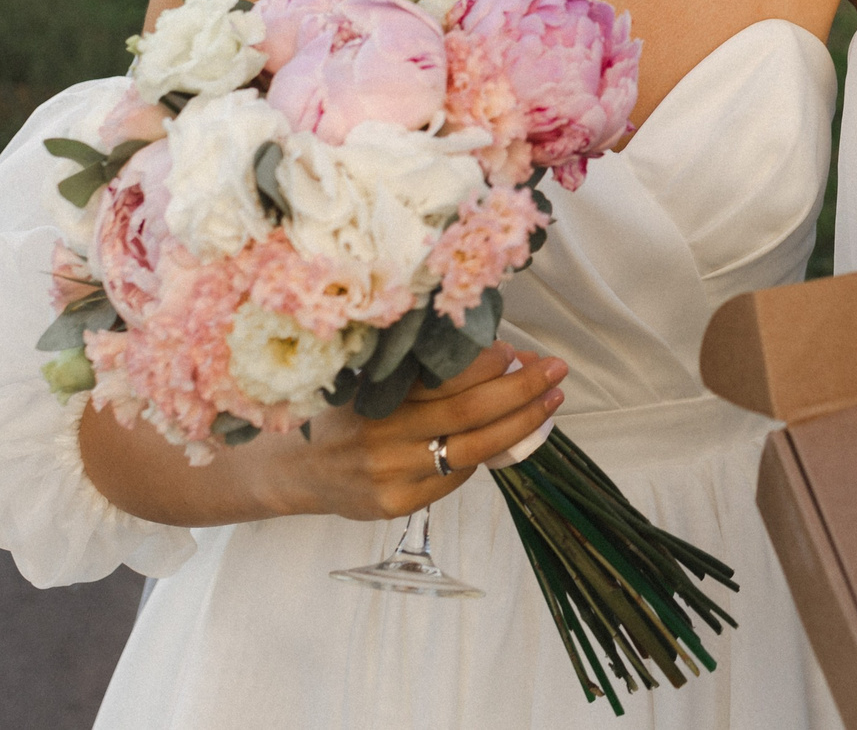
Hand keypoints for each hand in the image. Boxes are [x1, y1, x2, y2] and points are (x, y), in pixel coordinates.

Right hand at [260, 342, 569, 521]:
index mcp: (379, 394)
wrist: (301, 471)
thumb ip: (424, 376)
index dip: (488, 365)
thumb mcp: (372, 384)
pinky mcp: (399, 504)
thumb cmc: (346, 416)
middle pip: (470, 412)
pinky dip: (484, 455)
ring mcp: (393, 473)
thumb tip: (500, 355)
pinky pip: (455, 478)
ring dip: (520, 424)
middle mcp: (385, 433)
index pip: (446, 377)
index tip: (516, 351)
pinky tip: (504, 438)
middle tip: (555, 371)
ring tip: (549, 402)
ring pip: (472, 449)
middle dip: (521, 389)